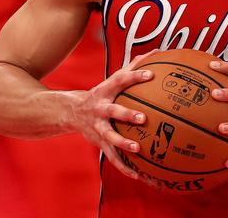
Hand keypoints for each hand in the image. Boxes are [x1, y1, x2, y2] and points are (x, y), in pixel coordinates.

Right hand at [74, 51, 154, 178]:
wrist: (70, 112)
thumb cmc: (101, 93)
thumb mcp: (112, 79)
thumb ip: (133, 66)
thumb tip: (157, 52)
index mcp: (105, 91)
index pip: (120, 80)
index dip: (135, 77)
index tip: (150, 74)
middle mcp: (100, 109)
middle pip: (113, 111)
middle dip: (127, 115)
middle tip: (144, 118)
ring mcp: (98, 127)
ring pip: (110, 137)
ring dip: (123, 144)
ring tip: (138, 148)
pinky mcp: (99, 142)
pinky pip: (112, 157)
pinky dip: (125, 167)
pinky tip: (139, 175)